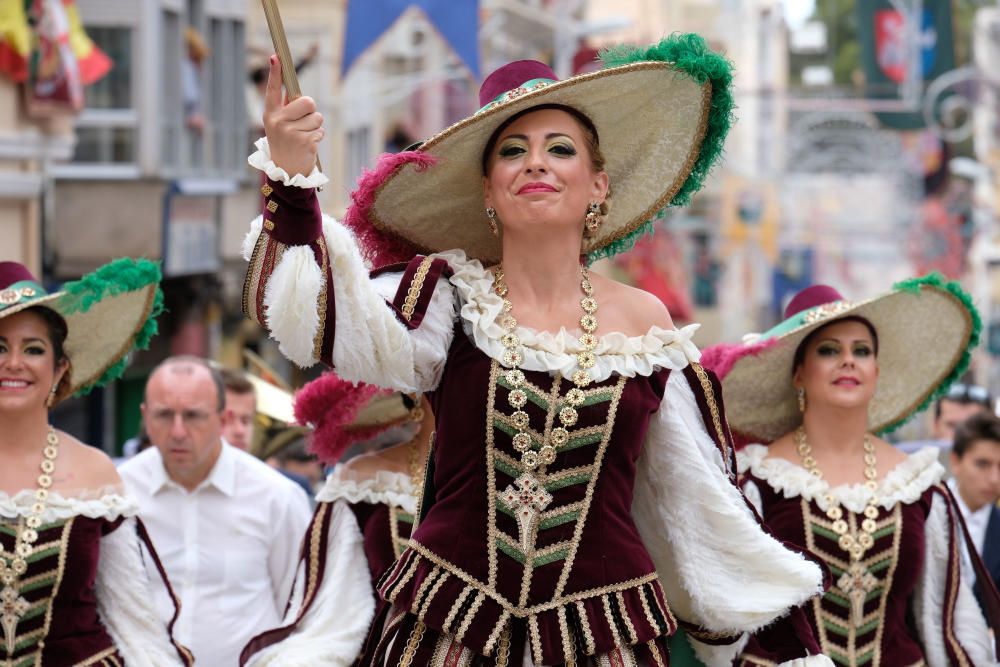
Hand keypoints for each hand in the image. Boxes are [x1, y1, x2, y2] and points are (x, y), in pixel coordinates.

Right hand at [262, 55, 323, 177]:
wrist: (287, 170)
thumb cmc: (286, 142)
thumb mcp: (280, 124)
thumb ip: (287, 108)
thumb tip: (298, 92)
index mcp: (271, 114)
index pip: (272, 89)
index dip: (275, 72)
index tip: (276, 56)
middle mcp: (278, 121)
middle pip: (307, 101)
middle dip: (311, 110)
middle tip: (303, 122)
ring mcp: (290, 132)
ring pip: (317, 117)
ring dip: (315, 126)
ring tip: (304, 136)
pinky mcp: (304, 141)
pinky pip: (320, 130)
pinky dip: (317, 137)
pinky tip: (307, 145)